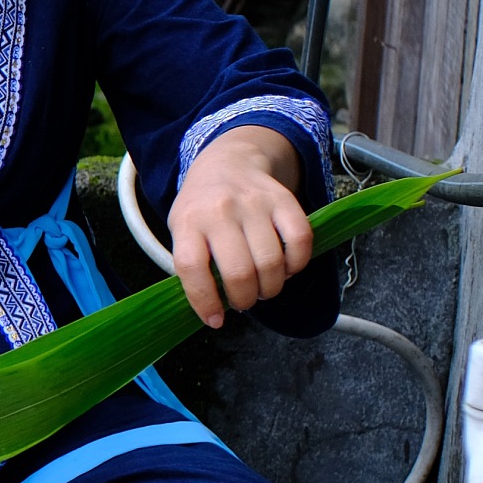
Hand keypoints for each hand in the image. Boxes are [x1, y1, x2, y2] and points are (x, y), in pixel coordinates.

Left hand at [167, 126, 312, 327]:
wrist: (228, 162)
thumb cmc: (202, 209)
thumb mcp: (182, 231)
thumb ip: (193, 265)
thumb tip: (213, 311)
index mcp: (187, 222)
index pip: (192, 268)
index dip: (204, 302)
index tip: (215, 321)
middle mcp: (220, 211)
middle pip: (239, 272)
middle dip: (245, 299)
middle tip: (245, 301)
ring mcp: (253, 203)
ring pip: (271, 262)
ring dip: (272, 287)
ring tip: (264, 287)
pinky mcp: (284, 200)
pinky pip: (300, 242)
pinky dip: (297, 265)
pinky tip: (286, 268)